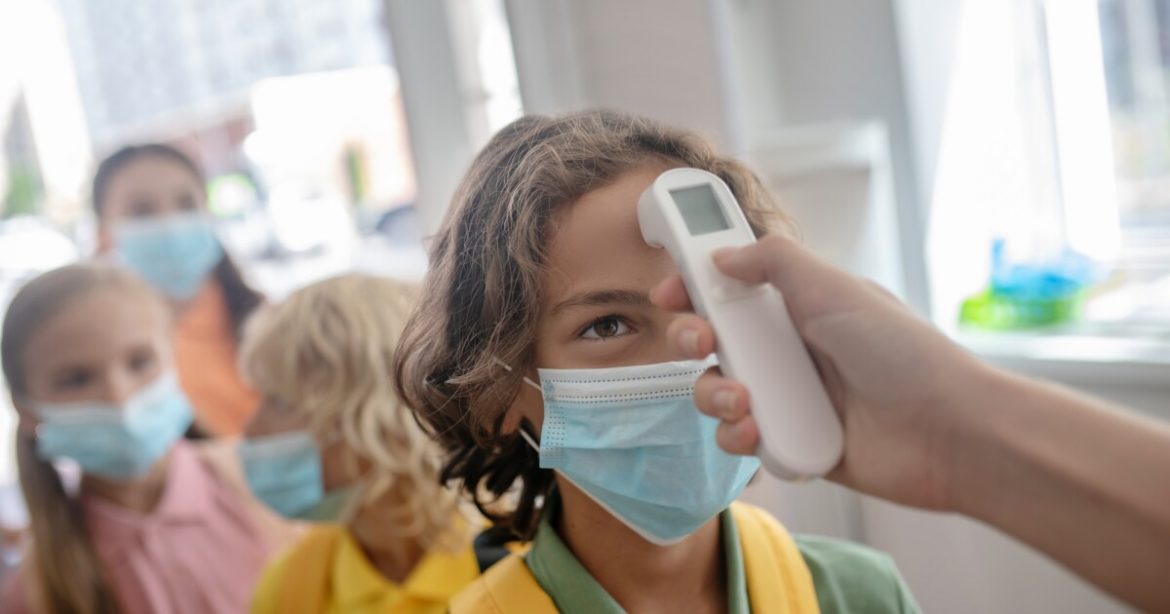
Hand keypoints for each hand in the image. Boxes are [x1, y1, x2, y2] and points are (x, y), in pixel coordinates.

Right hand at [652, 235, 991, 510]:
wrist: (948, 432)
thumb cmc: (903, 353)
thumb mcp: (835, 288)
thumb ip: (774, 261)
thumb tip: (720, 254)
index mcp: (799, 305)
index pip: (732, 288)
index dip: (695, 286)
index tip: (669, 289)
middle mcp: (788, 349)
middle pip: (713, 340)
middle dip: (693, 339)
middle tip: (702, 342)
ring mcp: (787, 397)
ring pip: (717, 391)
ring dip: (714, 393)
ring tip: (743, 399)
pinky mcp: (790, 442)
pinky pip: (739, 437)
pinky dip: (737, 435)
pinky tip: (757, 432)